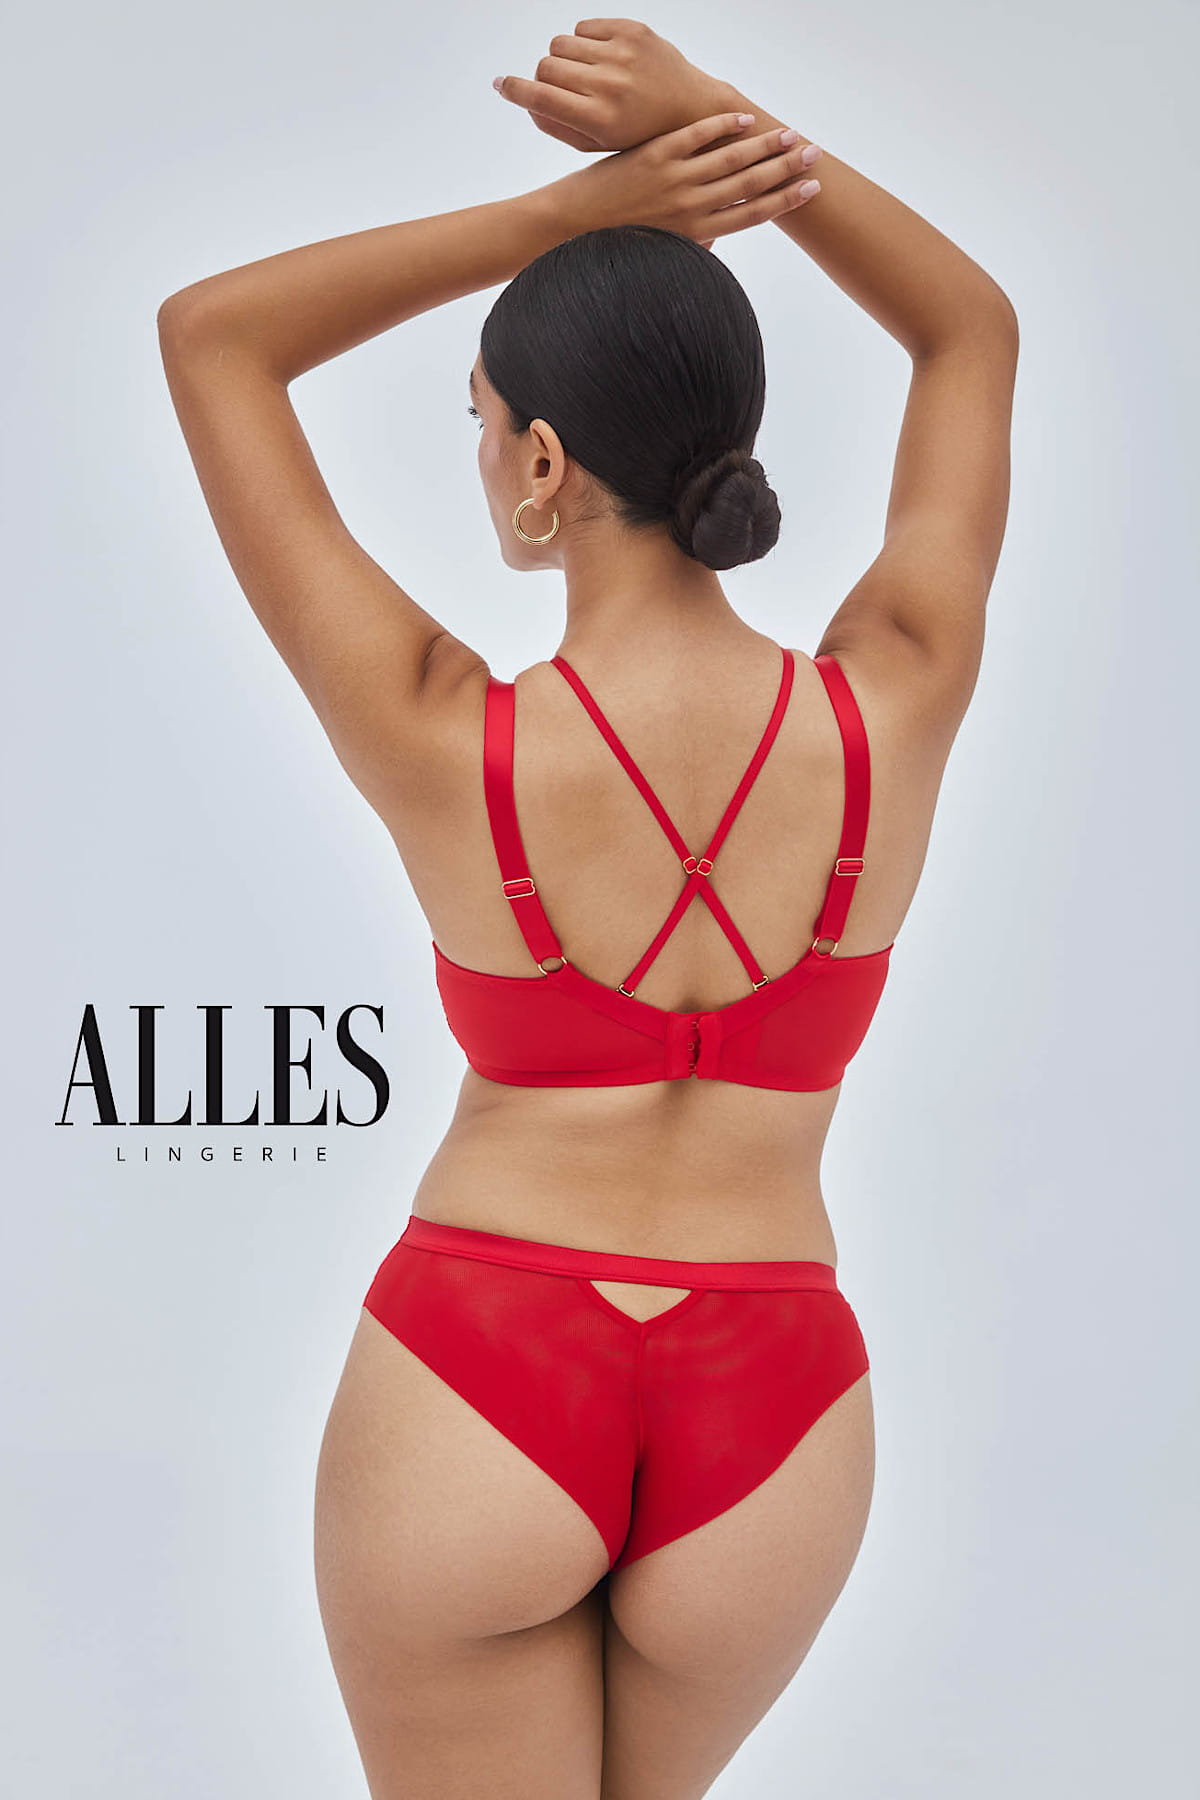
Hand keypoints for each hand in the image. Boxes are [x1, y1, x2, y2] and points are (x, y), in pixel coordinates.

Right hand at [493, 20, 732, 153]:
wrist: (690, 109)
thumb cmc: (638, 135)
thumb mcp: (598, 145)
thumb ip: (557, 125)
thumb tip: (524, 99)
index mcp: (600, 120)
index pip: (541, 96)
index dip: (513, 89)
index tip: (500, 84)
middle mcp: (610, 85)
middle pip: (546, 66)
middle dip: (543, 78)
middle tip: (560, 90)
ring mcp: (622, 54)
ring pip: (560, 43)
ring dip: (563, 59)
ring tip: (582, 76)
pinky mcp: (632, 30)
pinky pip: (583, 27)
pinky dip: (583, 42)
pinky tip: (601, 60)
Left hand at [542, 110, 820, 245]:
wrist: (569, 232)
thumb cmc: (612, 248)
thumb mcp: (658, 253)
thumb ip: (688, 245)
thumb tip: (711, 245)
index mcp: (694, 234)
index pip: (751, 215)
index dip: (784, 201)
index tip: (810, 190)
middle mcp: (689, 209)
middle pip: (751, 185)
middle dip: (786, 169)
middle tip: (816, 154)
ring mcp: (672, 182)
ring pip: (730, 160)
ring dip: (764, 145)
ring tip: (790, 134)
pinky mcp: (652, 158)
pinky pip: (694, 137)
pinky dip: (720, 125)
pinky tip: (742, 117)